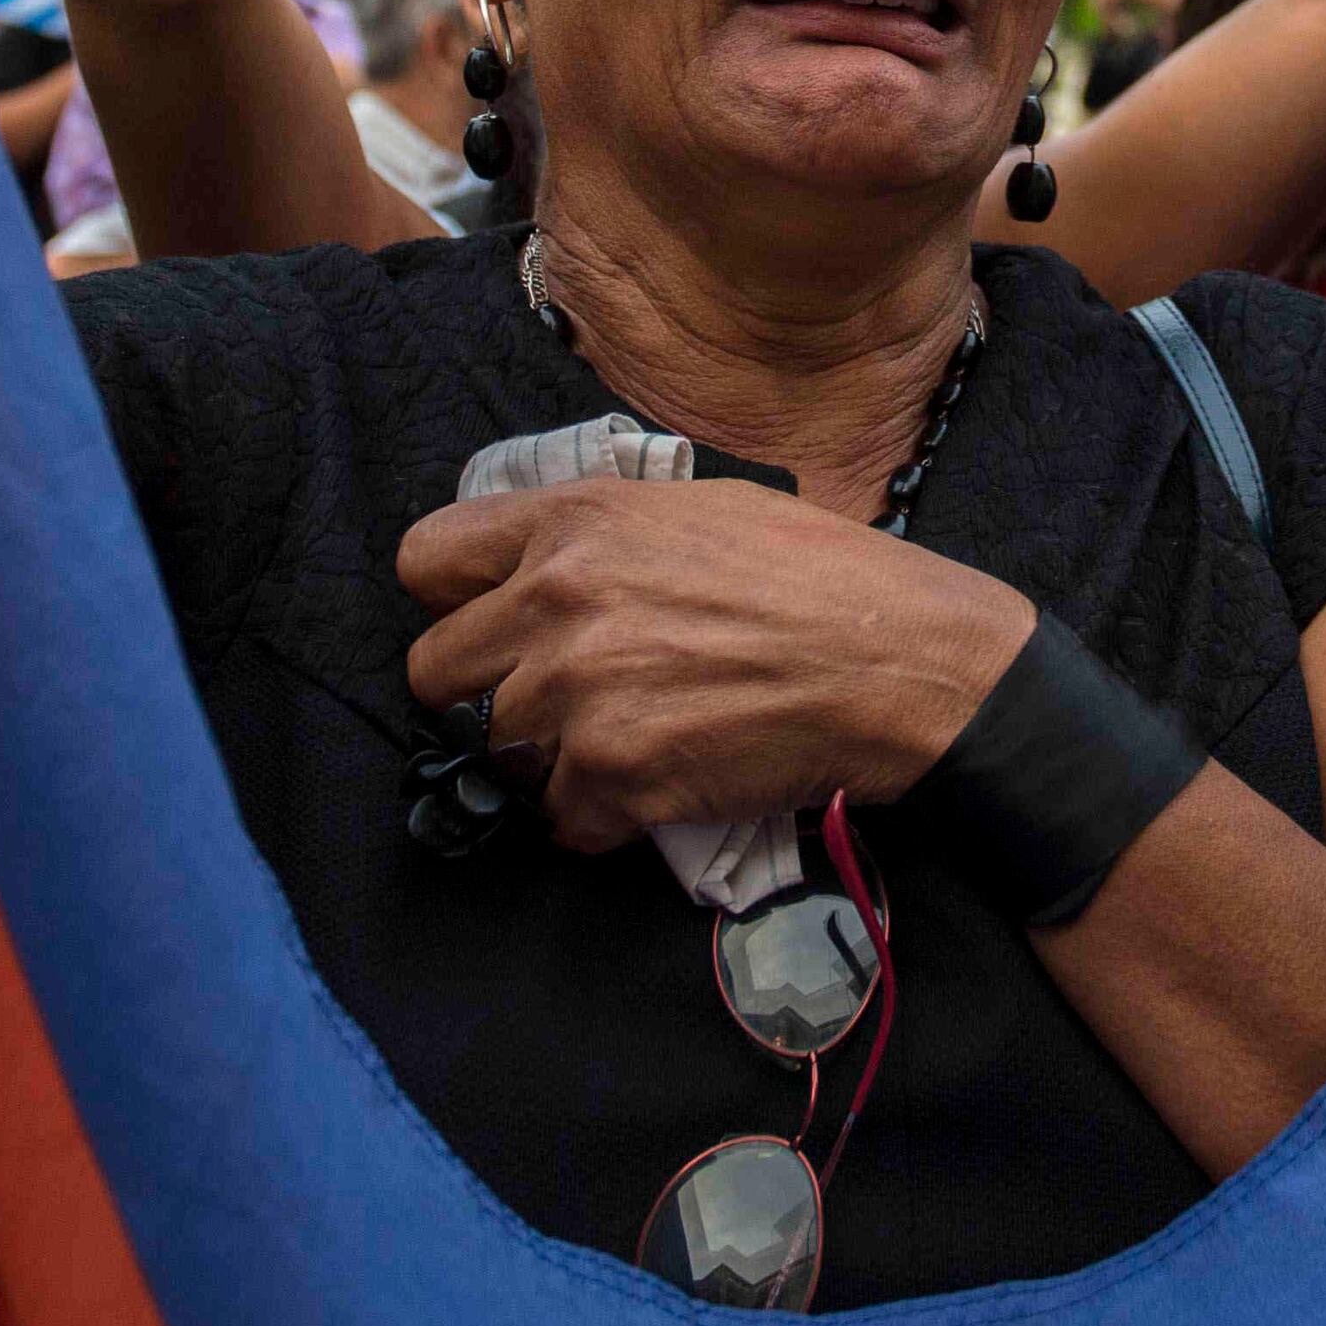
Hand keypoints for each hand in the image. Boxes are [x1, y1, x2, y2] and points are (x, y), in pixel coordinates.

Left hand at [398, 478, 1034, 850]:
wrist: (902, 662)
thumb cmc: (820, 576)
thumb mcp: (699, 507)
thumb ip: (599, 531)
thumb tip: (537, 565)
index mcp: (575, 520)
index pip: (424, 561)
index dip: (453, 601)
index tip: (488, 624)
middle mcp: (559, 600)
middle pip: (435, 673)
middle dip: (484, 693)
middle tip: (551, 702)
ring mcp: (581, 692)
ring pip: (496, 754)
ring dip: (548, 759)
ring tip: (622, 744)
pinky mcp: (617, 775)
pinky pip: (560, 818)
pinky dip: (601, 817)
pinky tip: (658, 785)